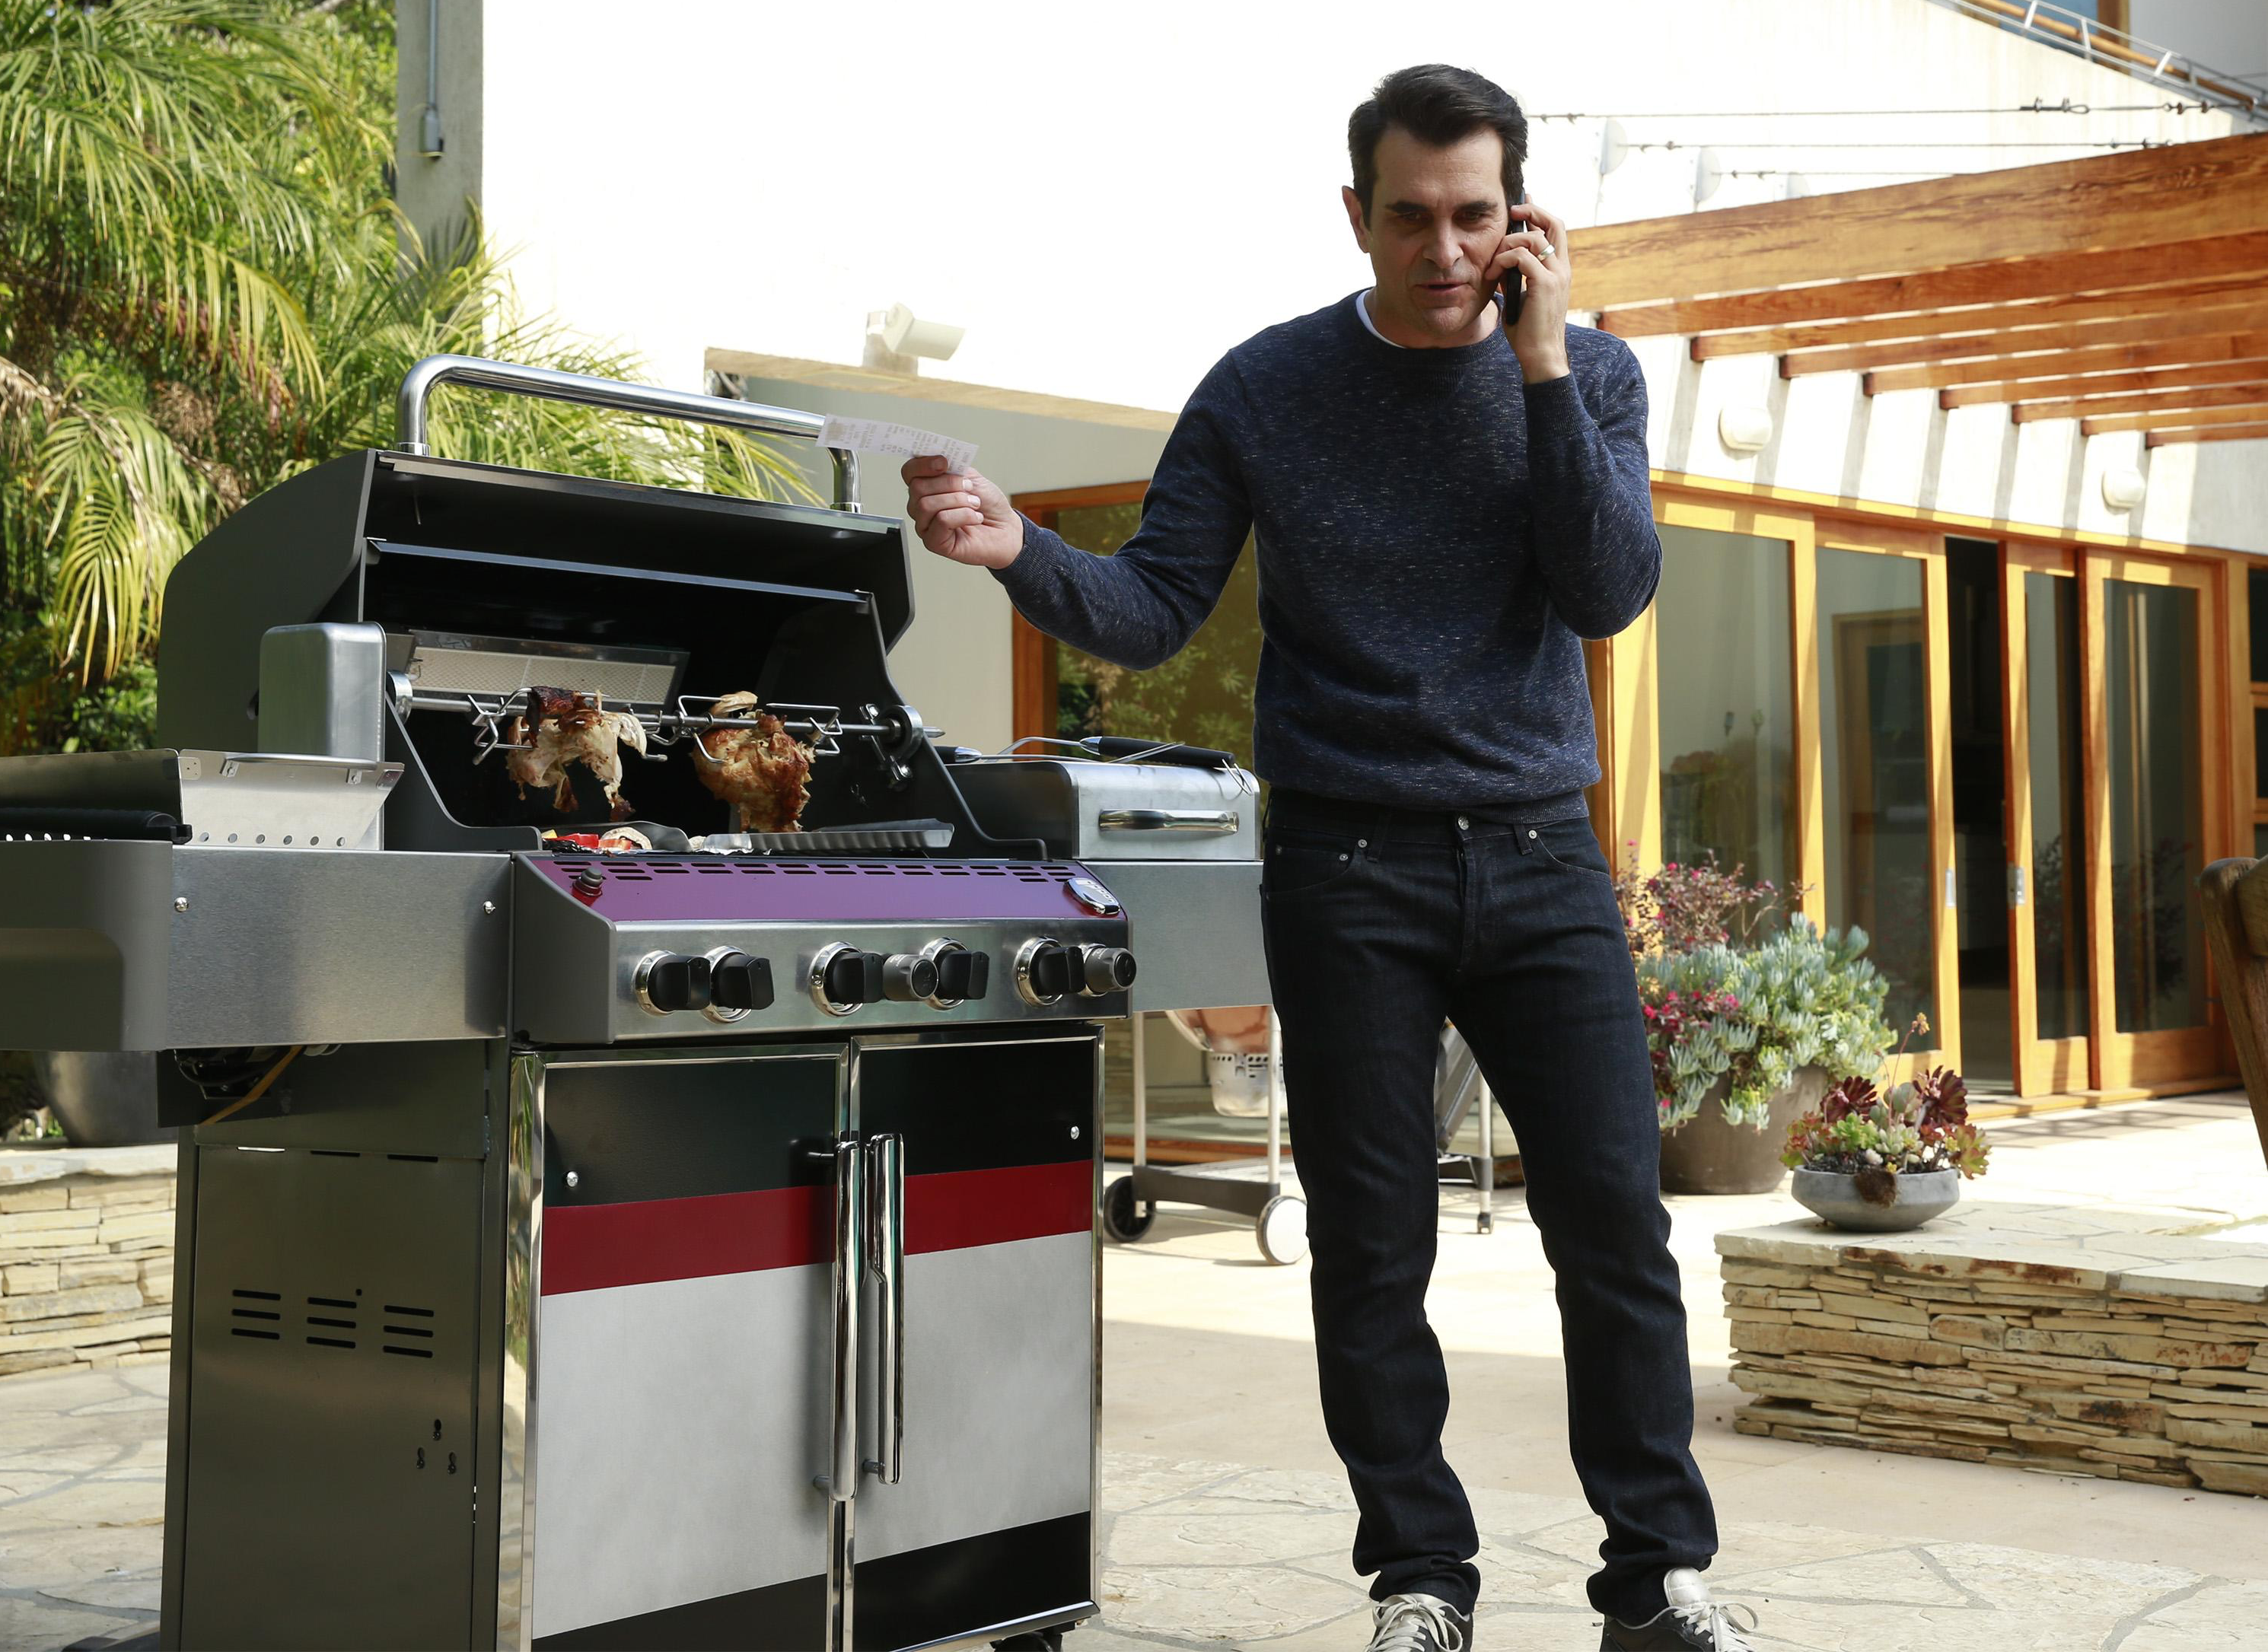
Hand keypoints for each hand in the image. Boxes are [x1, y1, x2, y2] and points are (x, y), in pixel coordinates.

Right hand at [901, 454, 1022, 569]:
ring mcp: (925, 526)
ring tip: (975, 504)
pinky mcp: (934, 542)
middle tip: (969, 487)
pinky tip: (975, 518)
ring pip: (927, 504)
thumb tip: (939, 458)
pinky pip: (941, 521)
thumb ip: (953, 468)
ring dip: (957, 500)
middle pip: (917, 487)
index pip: (909, 471)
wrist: (1005, 529)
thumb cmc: (988, 505)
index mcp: (927, 487)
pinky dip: (963, 515)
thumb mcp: (971, 478)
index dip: (923, 464)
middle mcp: (920, 506)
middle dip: (948, 483)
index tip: (944, 462)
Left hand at [1489, 200, 1571, 382]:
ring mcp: (1556, 275)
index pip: (1555, 231)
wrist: (1540, 355)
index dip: (1539, 213)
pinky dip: (1502, 260)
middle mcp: (1562, 269)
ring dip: (1507, 244)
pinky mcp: (1545, 284)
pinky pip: (1521, 257)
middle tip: (1510, 211)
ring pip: (1533, 238)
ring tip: (1493, 262)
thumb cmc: (1528, 331)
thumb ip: (1513, 278)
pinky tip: (1491, 274)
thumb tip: (1499, 264)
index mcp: (1559, 270)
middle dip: (1531, 210)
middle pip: (1554, 224)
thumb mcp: (1519, 297)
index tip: (1521, 205)